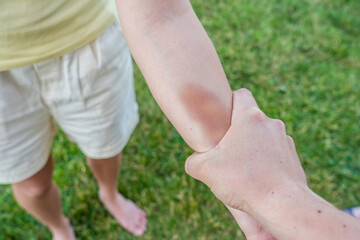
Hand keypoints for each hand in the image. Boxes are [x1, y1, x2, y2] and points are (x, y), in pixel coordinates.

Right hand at [185, 88, 306, 211]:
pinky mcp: (293, 158)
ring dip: (252, 147)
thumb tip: (193, 161)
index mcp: (250, 118)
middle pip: (251, 119)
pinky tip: (256, 178)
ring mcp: (285, 141)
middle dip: (238, 132)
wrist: (281, 204)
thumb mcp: (205, 169)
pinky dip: (265, 161)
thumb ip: (193, 161)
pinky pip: (274, 153)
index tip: (222, 117)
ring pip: (263, 137)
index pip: (241, 94)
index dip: (230, 101)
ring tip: (241, 168)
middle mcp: (271, 124)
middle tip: (226, 149)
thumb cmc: (243, 181)